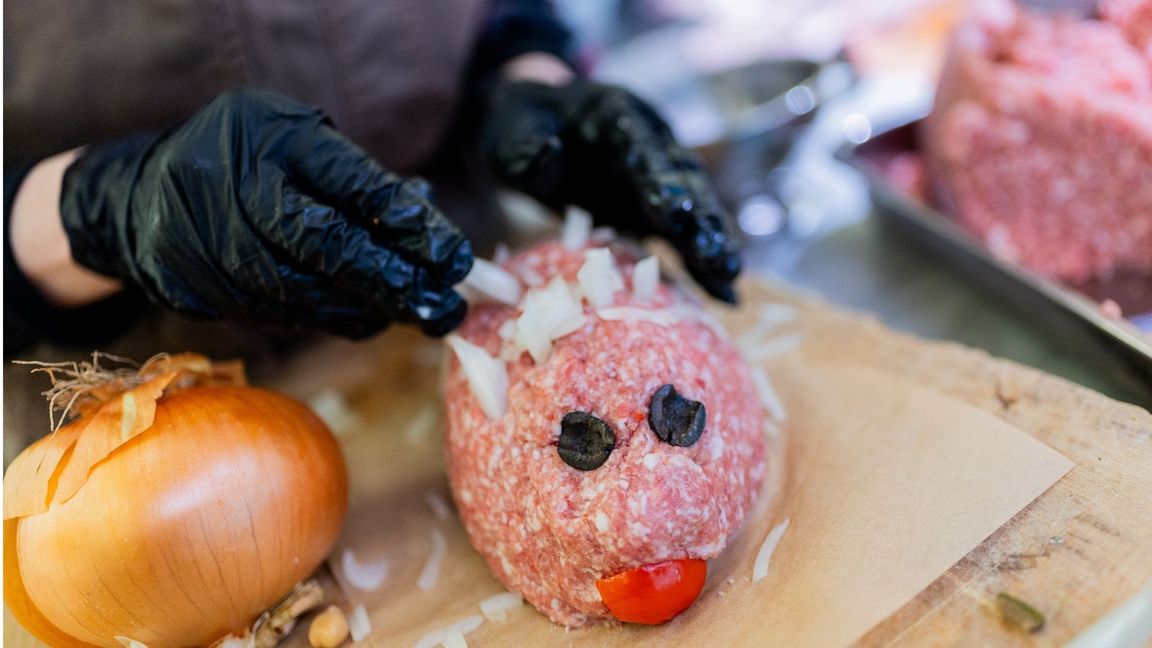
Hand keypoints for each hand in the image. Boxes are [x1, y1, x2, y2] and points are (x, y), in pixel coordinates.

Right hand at [59, 88, 472, 337]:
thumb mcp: (303, 143)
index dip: (412, 226)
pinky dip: (337, 319)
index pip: (356, 186)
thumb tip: (435, 228)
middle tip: (449, 308)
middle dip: (398, 283)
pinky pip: (288, 314)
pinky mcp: (207, 292)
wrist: (142, 200)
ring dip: (374, 311)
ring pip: (312, 294)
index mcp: (276, 138)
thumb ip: (363, 181)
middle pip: (331, 247)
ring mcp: (218, 245)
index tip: (458, 259)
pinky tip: (373, 317)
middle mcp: (241, 190)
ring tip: (424, 316)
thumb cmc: (251, 160)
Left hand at [481, 80, 740, 302]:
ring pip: (695, 209)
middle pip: (682, 181)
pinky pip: (684, 238)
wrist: (536, 128)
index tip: (674, 210)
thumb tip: (545, 156)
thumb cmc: (522, 129)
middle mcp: (649, 142)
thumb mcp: (513, 133)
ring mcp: (659, 177)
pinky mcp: (658, 210)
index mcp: (614, 115)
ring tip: (729, 278)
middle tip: (718, 257)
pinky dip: (703, 266)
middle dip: (701, 220)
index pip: (639, 146)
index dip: (659, 179)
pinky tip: (726, 297)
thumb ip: (527, 148)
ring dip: (713, 244)